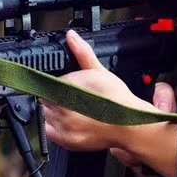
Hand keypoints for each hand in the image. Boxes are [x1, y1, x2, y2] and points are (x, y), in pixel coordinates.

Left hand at [39, 30, 169, 152]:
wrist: (129, 125)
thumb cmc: (118, 100)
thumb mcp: (99, 71)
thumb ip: (82, 53)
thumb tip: (72, 36)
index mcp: (68, 86)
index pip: (49, 83)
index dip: (58, 85)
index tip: (68, 89)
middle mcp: (62, 106)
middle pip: (46, 99)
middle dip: (56, 98)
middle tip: (74, 101)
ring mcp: (63, 124)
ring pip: (46, 115)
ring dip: (54, 113)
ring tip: (75, 112)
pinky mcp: (65, 140)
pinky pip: (50, 132)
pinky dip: (56, 128)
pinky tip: (71, 124)